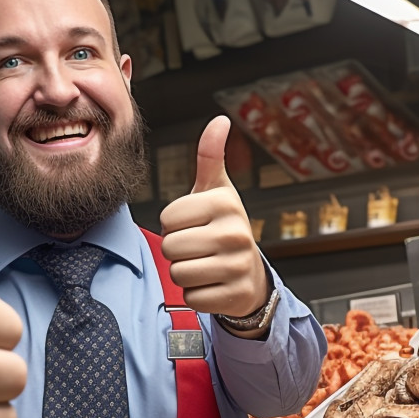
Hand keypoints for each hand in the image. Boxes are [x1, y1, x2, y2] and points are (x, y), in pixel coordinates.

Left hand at [160, 116, 269, 323]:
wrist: (250, 273)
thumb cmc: (224, 227)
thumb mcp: (217, 191)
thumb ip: (210, 156)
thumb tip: (220, 120)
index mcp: (225, 204)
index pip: (168, 219)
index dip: (174, 225)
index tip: (195, 225)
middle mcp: (235, 233)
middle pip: (170, 247)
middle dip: (177, 251)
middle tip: (198, 248)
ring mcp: (237, 266)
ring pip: (178, 273)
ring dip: (185, 273)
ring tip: (204, 265)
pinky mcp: (234, 295)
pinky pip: (191, 297)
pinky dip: (197, 294)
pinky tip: (212, 284)